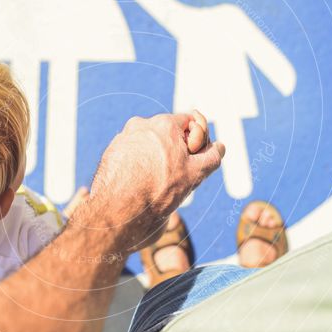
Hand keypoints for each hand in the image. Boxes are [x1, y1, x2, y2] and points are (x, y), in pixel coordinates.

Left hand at [89, 112, 224, 250]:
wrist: (119, 209)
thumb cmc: (159, 190)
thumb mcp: (195, 174)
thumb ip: (212, 157)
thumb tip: (219, 147)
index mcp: (164, 123)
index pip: (191, 122)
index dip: (198, 143)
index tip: (192, 161)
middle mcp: (141, 124)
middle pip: (169, 133)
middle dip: (177, 150)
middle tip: (176, 175)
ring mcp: (124, 137)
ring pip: (151, 143)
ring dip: (158, 157)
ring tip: (156, 182)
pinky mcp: (112, 151)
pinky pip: (133, 152)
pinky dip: (140, 163)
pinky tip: (141, 182)